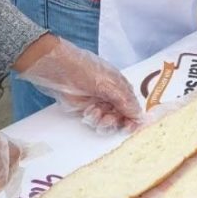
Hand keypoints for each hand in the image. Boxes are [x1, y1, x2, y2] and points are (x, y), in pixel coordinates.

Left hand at [18, 36, 142, 132]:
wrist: (56, 69)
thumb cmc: (84, 70)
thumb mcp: (108, 85)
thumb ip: (125, 102)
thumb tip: (140, 117)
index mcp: (120, 86)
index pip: (132, 106)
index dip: (133, 118)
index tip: (130, 127)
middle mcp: (111, 96)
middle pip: (121, 117)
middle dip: (116, 121)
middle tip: (108, 119)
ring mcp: (97, 103)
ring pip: (107, 122)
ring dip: (103, 121)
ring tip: (96, 114)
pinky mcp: (84, 109)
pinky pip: (94, 122)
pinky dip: (92, 120)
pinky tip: (87, 112)